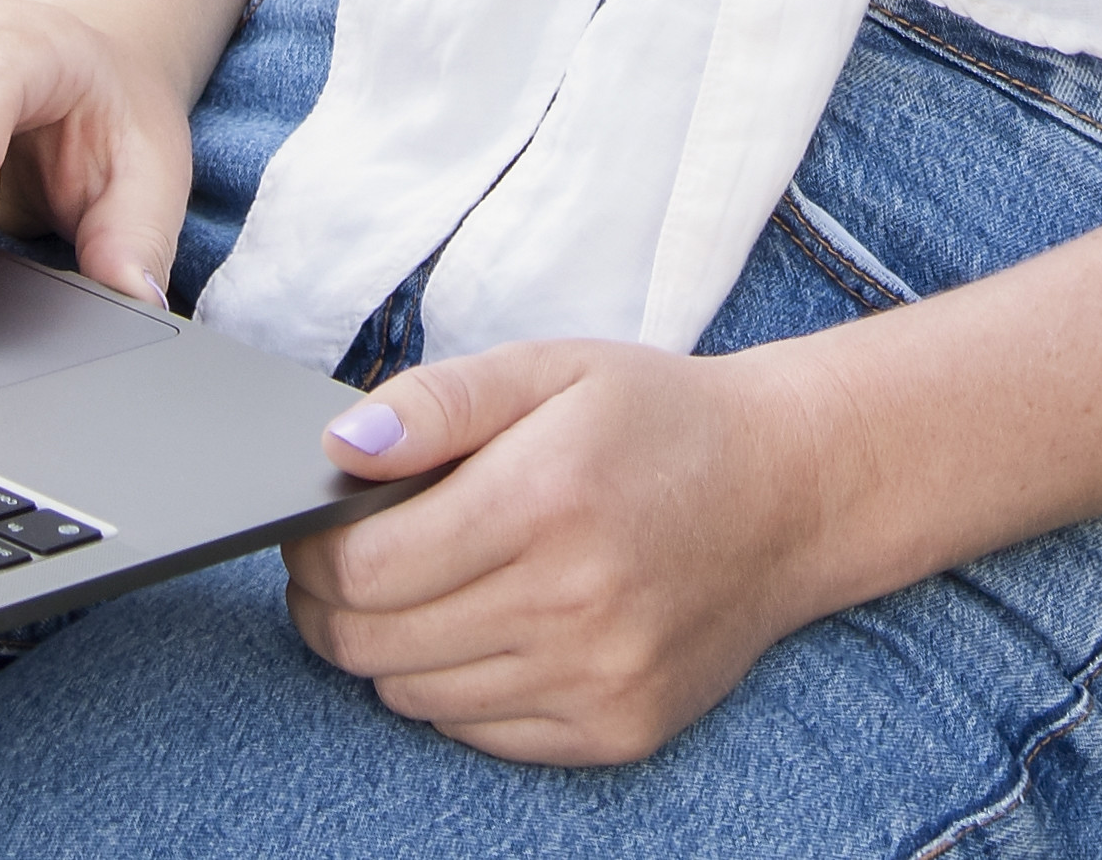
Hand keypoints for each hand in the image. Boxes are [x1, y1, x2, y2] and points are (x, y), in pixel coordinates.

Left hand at [284, 339, 846, 764]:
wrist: (788, 492)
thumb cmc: (656, 421)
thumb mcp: (548, 369)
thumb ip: (437, 402)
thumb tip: (339, 450)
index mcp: (544, 498)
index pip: (364, 569)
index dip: (313, 554)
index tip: (315, 531)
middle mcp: (573, 602)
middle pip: (375, 643)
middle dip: (329, 607)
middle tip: (340, 568)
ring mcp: (598, 677)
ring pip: (416, 695)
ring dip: (390, 648)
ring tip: (415, 592)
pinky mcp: (617, 728)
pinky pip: (479, 733)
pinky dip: (454, 689)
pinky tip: (480, 632)